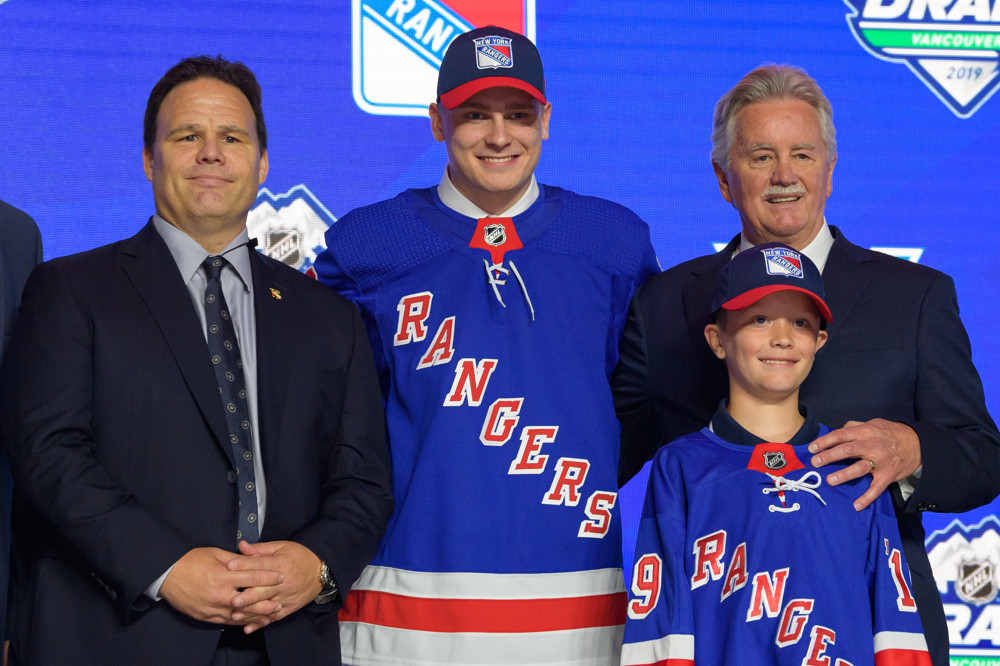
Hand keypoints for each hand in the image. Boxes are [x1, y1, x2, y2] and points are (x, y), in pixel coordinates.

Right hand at [159, 547, 284, 624]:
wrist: (167, 575)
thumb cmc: (191, 561)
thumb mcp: (215, 554)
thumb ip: (236, 560)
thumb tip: (253, 559)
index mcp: (223, 575)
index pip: (252, 577)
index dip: (269, 577)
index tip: (281, 576)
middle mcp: (219, 594)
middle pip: (249, 600)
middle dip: (267, 601)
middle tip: (281, 601)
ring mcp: (212, 607)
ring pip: (240, 615)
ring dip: (256, 616)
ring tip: (270, 615)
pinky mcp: (205, 616)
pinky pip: (227, 622)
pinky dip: (240, 623)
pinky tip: (250, 622)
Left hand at [227, 540, 323, 631]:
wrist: (321, 572)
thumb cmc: (299, 557)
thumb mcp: (282, 547)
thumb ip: (260, 549)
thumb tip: (241, 546)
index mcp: (282, 564)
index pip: (261, 565)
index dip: (244, 564)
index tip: (229, 566)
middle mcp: (284, 582)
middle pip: (264, 590)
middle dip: (247, 596)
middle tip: (232, 599)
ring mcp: (287, 597)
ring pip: (267, 606)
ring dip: (251, 612)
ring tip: (235, 615)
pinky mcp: (289, 608)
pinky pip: (274, 617)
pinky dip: (261, 623)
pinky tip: (248, 628)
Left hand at [809, 419, 920, 510]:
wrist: (918, 444)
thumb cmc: (890, 433)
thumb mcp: (873, 423)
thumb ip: (854, 426)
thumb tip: (837, 430)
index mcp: (866, 432)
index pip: (841, 435)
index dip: (825, 441)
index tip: (812, 448)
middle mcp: (872, 446)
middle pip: (847, 450)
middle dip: (829, 456)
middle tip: (815, 463)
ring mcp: (881, 461)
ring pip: (860, 468)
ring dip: (844, 474)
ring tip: (830, 480)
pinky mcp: (888, 475)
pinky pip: (876, 488)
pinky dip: (867, 498)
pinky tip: (856, 505)